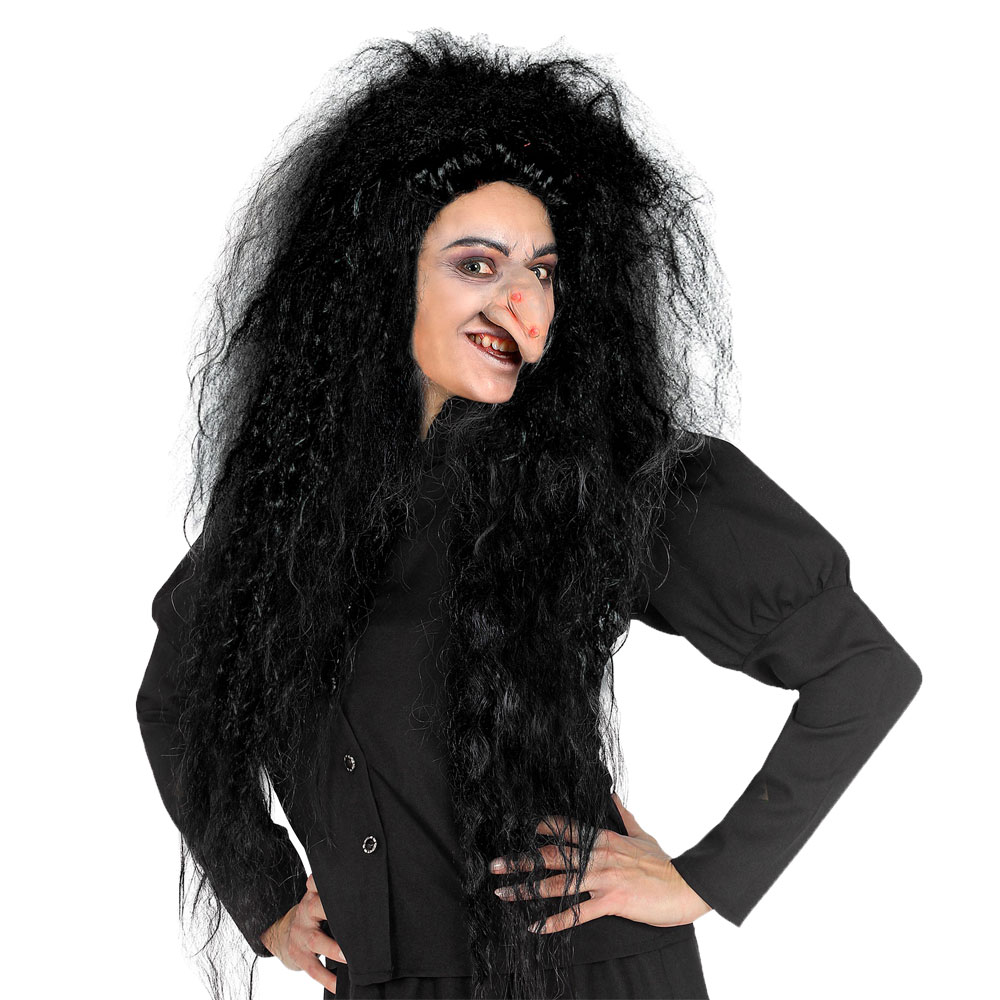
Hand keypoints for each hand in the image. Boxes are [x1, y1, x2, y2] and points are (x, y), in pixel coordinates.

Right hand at [260, 873, 346, 993]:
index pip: (317, 881)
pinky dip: (326, 978)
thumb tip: (369, 893)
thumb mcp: (319, 898)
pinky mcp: (298, 954)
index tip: (347, 882)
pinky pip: (313, 968)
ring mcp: (301, 933)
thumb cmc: (314, 915)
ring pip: (316, 940)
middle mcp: (306, 910)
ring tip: (349, 958)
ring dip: (333, 949)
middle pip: (316, 907)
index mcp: (313, 894)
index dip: (323, 880)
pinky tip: (337, 984)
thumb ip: (335, 894)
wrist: (283, 933)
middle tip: (357, 922)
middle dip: (333, 912)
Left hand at [487, 791, 711, 934]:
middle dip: (521, 859)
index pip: (566, 829)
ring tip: (503, 891)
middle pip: (552, 855)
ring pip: (557, 882)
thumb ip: (622, 816)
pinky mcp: (612, 900)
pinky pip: (577, 913)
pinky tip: (535, 927)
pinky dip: (555, 922)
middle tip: (495, 863)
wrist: (686, 885)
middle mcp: (599, 855)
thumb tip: (610, 795)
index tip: (519, 830)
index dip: (540, 829)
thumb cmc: (665, 863)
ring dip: (527, 888)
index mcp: (604, 839)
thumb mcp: (642, 833)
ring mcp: (603, 878)